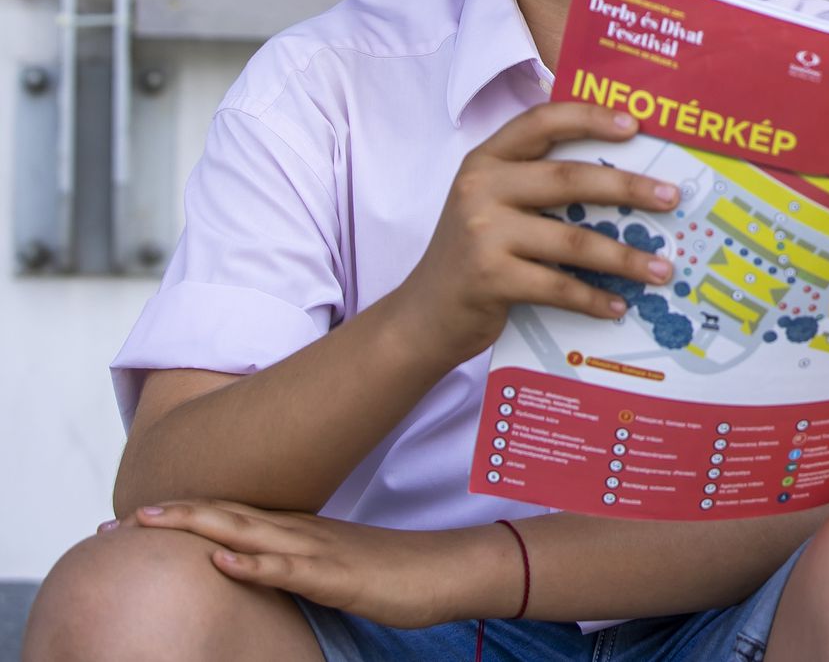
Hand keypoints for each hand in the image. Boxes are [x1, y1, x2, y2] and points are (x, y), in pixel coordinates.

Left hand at [126, 500, 513, 627]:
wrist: (448, 569)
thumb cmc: (396, 572)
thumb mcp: (335, 566)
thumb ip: (298, 562)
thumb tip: (261, 568)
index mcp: (300, 531)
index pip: (231, 518)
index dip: (182, 515)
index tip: (134, 519)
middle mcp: (303, 533)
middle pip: (227, 517)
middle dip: (171, 516)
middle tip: (115, 519)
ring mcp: (320, 552)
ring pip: (248, 534)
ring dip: (197, 526)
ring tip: (151, 522)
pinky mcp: (338, 577)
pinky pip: (290, 570)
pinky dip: (253, 564)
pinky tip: (222, 561)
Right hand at [397, 101, 681, 364]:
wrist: (425, 314)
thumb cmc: (476, 252)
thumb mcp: (495, 203)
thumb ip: (539, 183)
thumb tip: (625, 177)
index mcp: (487, 159)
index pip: (541, 121)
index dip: (589, 118)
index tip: (635, 125)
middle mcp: (481, 188)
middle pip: (569, 179)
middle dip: (628, 187)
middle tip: (671, 197)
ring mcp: (482, 234)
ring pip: (572, 241)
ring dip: (624, 256)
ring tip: (662, 268)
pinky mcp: (489, 278)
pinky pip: (558, 286)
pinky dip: (594, 298)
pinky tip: (620, 304)